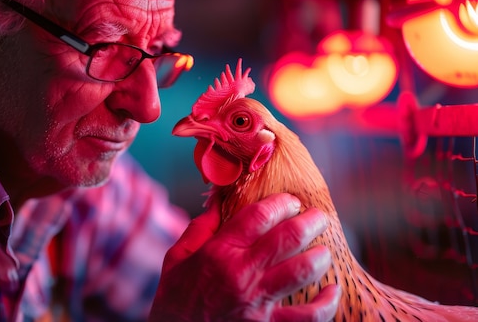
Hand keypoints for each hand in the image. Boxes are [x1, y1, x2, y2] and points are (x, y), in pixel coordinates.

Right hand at [149, 193, 340, 321]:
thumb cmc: (176, 297)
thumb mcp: (177, 257)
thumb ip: (201, 227)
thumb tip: (218, 198)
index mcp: (219, 252)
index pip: (259, 216)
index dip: (281, 203)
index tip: (291, 200)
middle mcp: (241, 273)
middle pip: (288, 238)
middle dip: (310, 222)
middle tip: (319, 217)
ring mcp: (256, 301)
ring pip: (302, 271)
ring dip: (320, 257)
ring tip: (324, 250)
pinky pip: (307, 316)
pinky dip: (326, 304)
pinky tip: (332, 291)